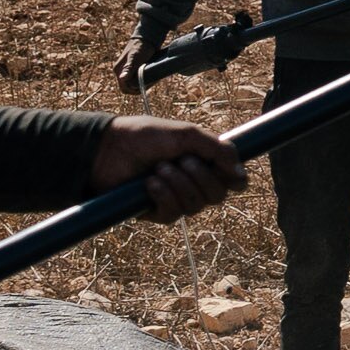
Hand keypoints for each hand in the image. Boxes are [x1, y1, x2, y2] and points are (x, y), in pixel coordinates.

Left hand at [91, 114, 246, 219]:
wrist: (109, 148)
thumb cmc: (145, 136)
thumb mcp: (186, 135)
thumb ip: (217, 150)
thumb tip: (241, 174)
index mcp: (204, 162)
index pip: (234, 181)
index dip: (235, 179)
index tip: (227, 171)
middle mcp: (194, 183)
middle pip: (218, 195)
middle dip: (200, 177)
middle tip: (181, 160)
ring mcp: (176, 199)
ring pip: (195, 206)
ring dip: (178, 184)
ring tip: (158, 168)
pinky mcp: (156, 212)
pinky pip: (172, 214)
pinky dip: (163, 195)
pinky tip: (149, 184)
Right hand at [116, 42, 160, 91]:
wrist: (147, 37)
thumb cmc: (141, 47)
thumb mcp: (135, 58)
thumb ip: (129, 68)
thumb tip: (122, 78)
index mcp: (118, 70)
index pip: (124, 88)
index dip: (134, 90)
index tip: (145, 86)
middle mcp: (121, 71)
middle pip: (129, 87)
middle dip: (140, 87)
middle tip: (151, 82)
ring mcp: (127, 69)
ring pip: (134, 83)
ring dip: (143, 83)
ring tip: (153, 78)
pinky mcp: (133, 68)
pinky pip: (137, 78)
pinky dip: (144, 79)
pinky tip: (152, 76)